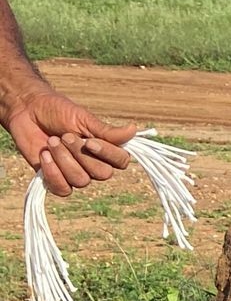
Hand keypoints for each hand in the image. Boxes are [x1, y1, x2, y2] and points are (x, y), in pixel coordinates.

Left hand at [3, 86, 136, 196]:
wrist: (27, 111)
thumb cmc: (57, 111)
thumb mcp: (83, 118)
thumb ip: (107, 131)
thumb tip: (134, 130)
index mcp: (106, 149)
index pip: (121, 162)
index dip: (107, 154)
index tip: (89, 141)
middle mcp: (95, 165)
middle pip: (102, 174)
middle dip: (80, 155)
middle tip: (64, 136)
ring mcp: (76, 174)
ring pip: (81, 181)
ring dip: (63, 160)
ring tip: (51, 142)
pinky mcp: (56, 180)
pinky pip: (63, 189)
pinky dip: (52, 173)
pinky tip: (44, 155)